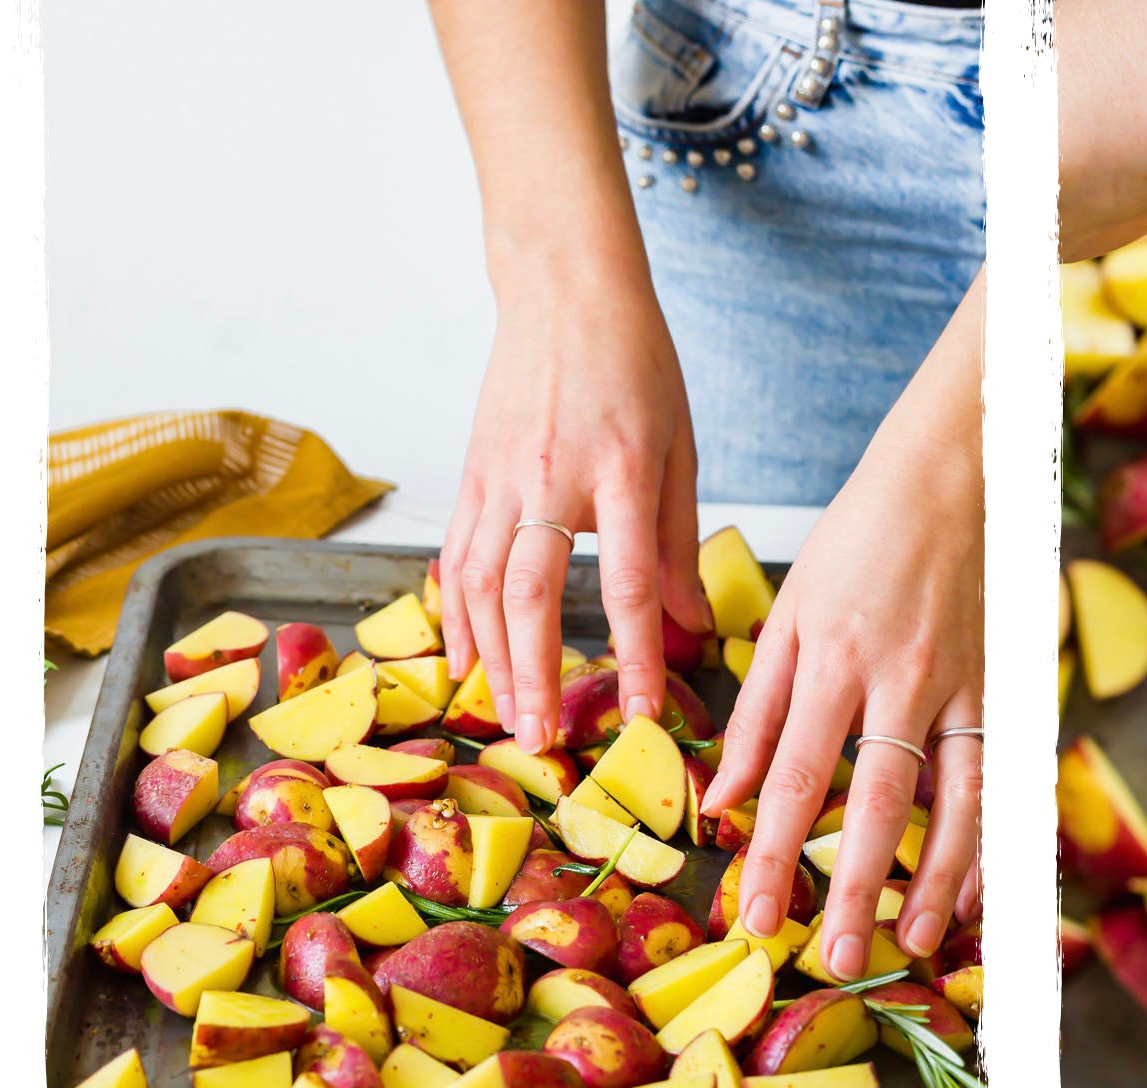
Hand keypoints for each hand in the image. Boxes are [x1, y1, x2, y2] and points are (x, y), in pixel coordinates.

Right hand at [435, 272, 711, 757]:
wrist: (564, 290)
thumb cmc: (634, 362)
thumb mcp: (680, 446)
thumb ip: (678, 541)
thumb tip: (690, 626)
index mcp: (622, 470)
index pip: (625, 583)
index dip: (634, 656)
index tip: (641, 715)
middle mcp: (552, 478)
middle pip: (530, 596)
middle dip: (534, 676)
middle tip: (542, 740)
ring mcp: (500, 477)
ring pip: (478, 584)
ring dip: (489, 659)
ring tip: (505, 716)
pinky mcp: (471, 474)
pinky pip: (456, 557)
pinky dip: (457, 616)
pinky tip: (466, 660)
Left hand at [715, 278, 986, 976]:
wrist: (951, 471)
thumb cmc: (858, 539)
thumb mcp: (786, 613)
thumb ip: (755, 709)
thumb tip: (725, 798)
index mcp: (832, 656)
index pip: (797, 778)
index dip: (775, 855)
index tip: (753, 918)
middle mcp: (901, 677)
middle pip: (878, 804)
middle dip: (854, 889)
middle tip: (832, 959)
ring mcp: (965, 684)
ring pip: (956, 802)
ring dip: (937, 881)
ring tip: (916, 945)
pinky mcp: (1007, 684)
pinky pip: (1002, 778)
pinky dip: (994, 841)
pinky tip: (981, 894)